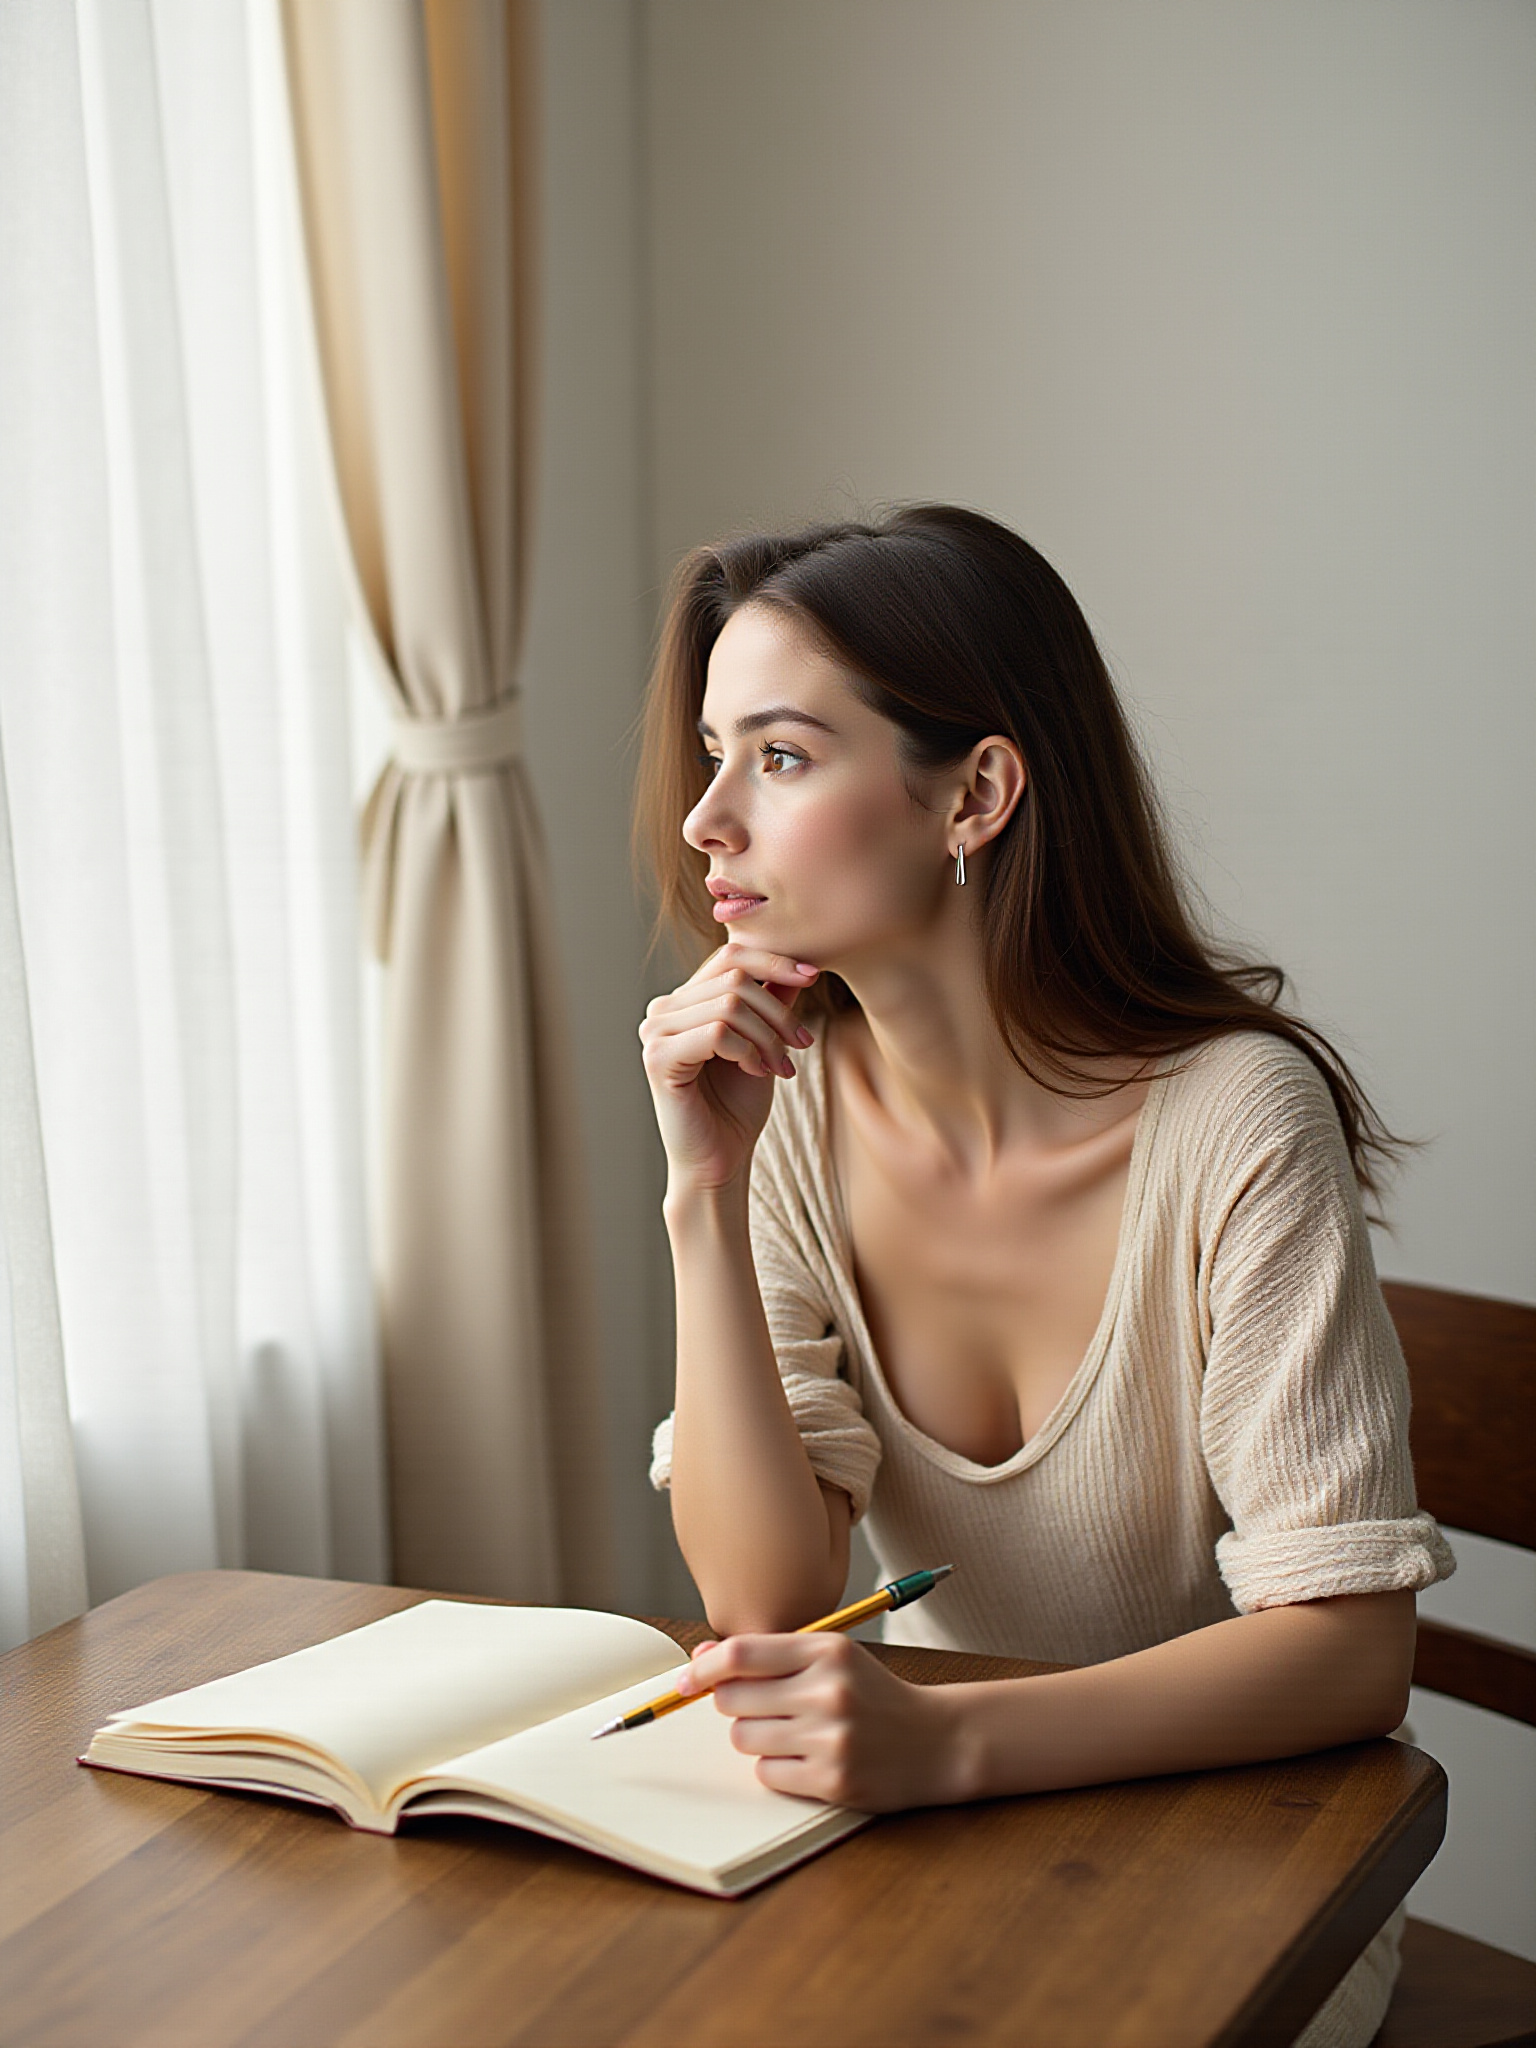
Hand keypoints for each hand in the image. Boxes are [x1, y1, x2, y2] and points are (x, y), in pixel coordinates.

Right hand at [639, 944, 819, 1191]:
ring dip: (768, 1035)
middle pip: (734, 976)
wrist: (720, 1160)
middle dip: (779, 1010)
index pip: (729, 954)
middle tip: (801, 1044)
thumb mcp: (764, 1042)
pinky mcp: (658, 1058)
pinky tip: (756, 1072)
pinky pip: (717, 1033)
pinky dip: (748, 1051)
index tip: (813, 976)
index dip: (774, 959)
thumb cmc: (738, 1106)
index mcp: (685, 1000)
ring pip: (730, 1004)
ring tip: (781, 1065)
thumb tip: (798, 964)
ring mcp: (656, 1032)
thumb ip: (771, 1002)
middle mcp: (664, 1009)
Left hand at [679, 1631, 964, 1811]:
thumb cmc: (873, 1695)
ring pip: (744, 1739)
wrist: (936, 1740)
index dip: (704, 1668)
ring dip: (756, 1739)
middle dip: (735, 1705)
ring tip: (792, 1733)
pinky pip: (767, 1774)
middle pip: (733, 1699)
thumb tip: (705, 1658)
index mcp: (827, 1651)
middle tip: (763, 1708)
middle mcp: (829, 1691)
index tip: (686, 1680)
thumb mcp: (832, 1658)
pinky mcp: (834, 1780)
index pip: (743, 1654)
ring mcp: (832, 1738)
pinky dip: (776, 1769)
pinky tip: (807, 1759)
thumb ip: (770, 1655)